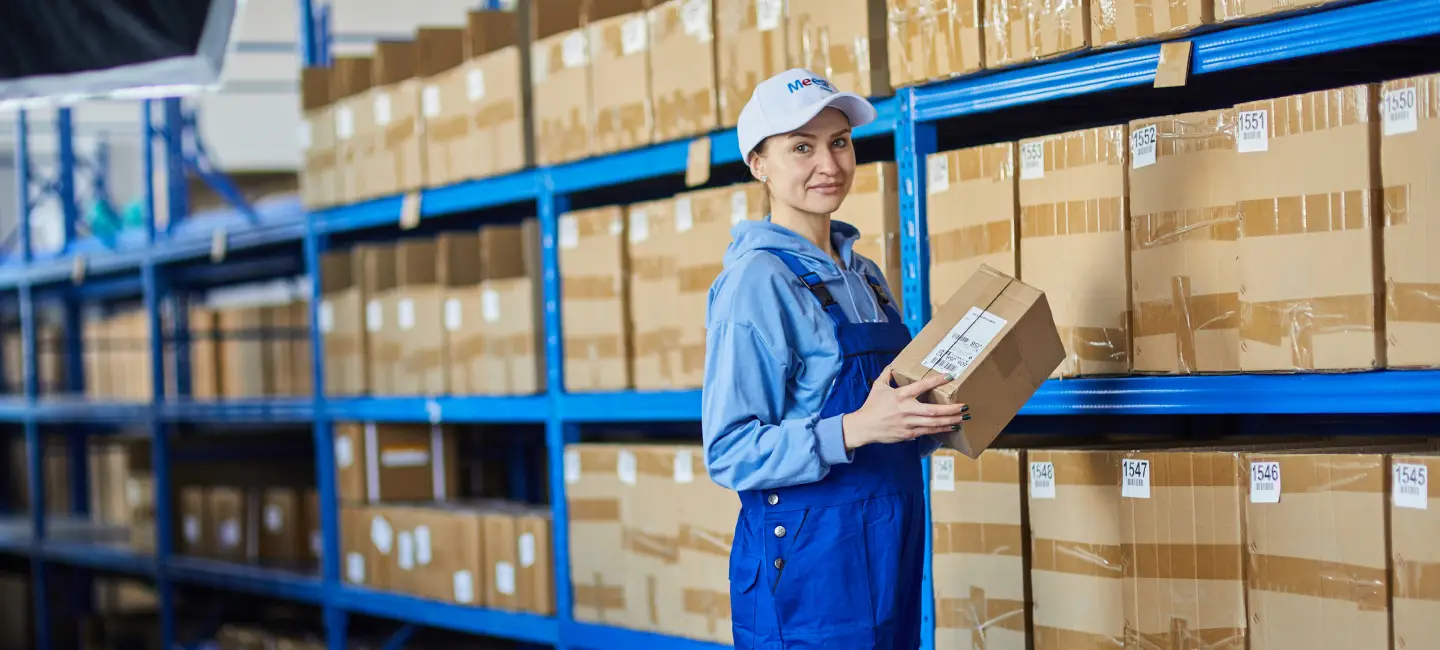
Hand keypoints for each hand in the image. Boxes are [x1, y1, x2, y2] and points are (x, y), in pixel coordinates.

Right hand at [840, 368, 968, 449]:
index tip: (949, 376)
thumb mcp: (878, 386)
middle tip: (964, 406)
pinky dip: (941, 429)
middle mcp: (906, 409)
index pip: (921, 386)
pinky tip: (951, 427)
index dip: (936, 381)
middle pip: (933, 410)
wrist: (864, 426)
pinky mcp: (909, 433)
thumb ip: (887, 374)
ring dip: (950, 421)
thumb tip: (893, 365)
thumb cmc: (871, 406)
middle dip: (950, 409)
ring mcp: (908, 423)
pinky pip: (928, 431)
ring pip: (933, 423)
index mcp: (900, 395)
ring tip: (962, 417)